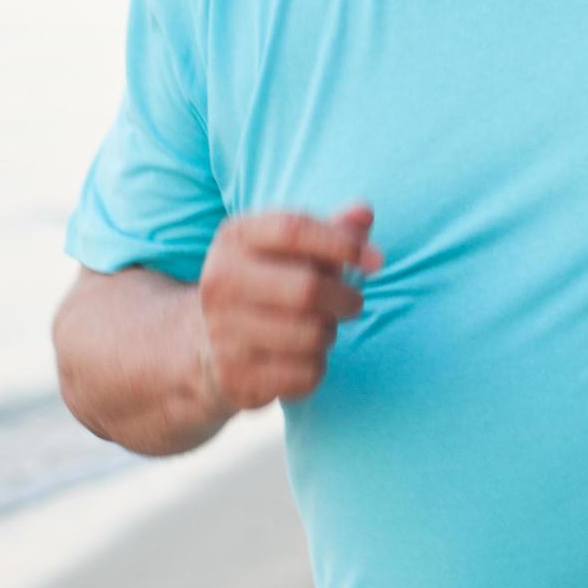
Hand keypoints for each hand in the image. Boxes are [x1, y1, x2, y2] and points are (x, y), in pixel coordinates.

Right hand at [195, 205, 382, 409]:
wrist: (210, 343)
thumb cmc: (269, 283)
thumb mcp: (293, 249)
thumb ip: (333, 230)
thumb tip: (364, 213)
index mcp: (234, 238)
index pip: (293, 230)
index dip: (343, 244)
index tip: (377, 261)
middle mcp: (220, 281)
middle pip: (308, 288)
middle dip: (345, 298)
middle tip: (352, 302)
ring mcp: (222, 330)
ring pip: (312, 335)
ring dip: (330, 333)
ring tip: (320, 328)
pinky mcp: (235, 375)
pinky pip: (306, 374)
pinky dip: (317, 366)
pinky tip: (302, 357)